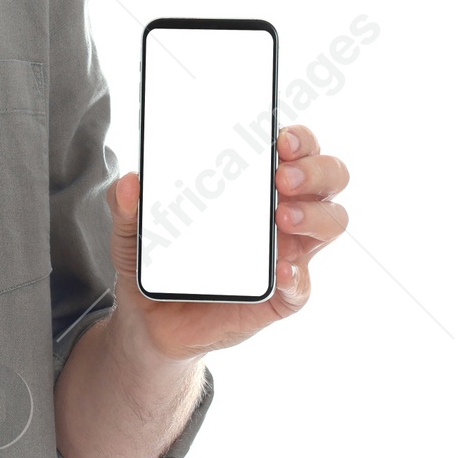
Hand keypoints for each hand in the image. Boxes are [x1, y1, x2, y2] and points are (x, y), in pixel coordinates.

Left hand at [107, 123, 350, 362]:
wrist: (150, 320)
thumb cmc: (156, 262)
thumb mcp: (132, 231)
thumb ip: (126, 205)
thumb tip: (129, 181)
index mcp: (253, 188)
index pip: (295, 150)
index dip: (299, 138)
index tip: (279, 137)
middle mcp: (281, 213)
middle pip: (328, 178)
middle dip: (315, 169)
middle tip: (281, 175)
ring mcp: (287, 254)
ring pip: (331, 223)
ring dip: (314, 214)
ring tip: (281, 215)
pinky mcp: (280, 295)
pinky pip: (302, 285)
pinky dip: (297, 274)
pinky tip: (280, 268)